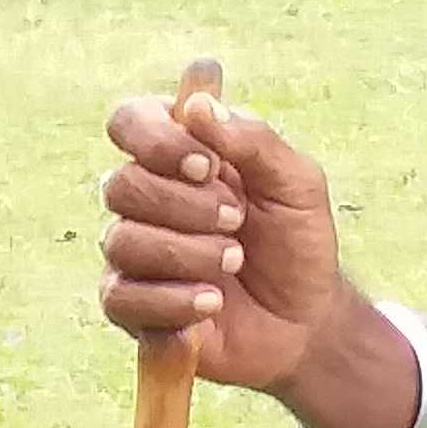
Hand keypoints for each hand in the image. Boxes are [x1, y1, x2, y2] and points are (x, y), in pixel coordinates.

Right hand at [98, 60, 354, 398]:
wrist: (305, 321)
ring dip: (189, 254)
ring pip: (122, 241)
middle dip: (187, 207)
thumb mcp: (296, 183)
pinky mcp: (129, 305)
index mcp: (178, 152)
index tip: (207, 165)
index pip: (129, 121)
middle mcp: (146, 196)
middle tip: (238, 221)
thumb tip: (196, 105)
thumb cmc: (297, 241)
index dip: (156, 140)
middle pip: (121, 185)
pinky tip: (212, 303)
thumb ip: (252, 139)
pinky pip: (122, 297)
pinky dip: (174, 300)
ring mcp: (132, 251)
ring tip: (233, 263)